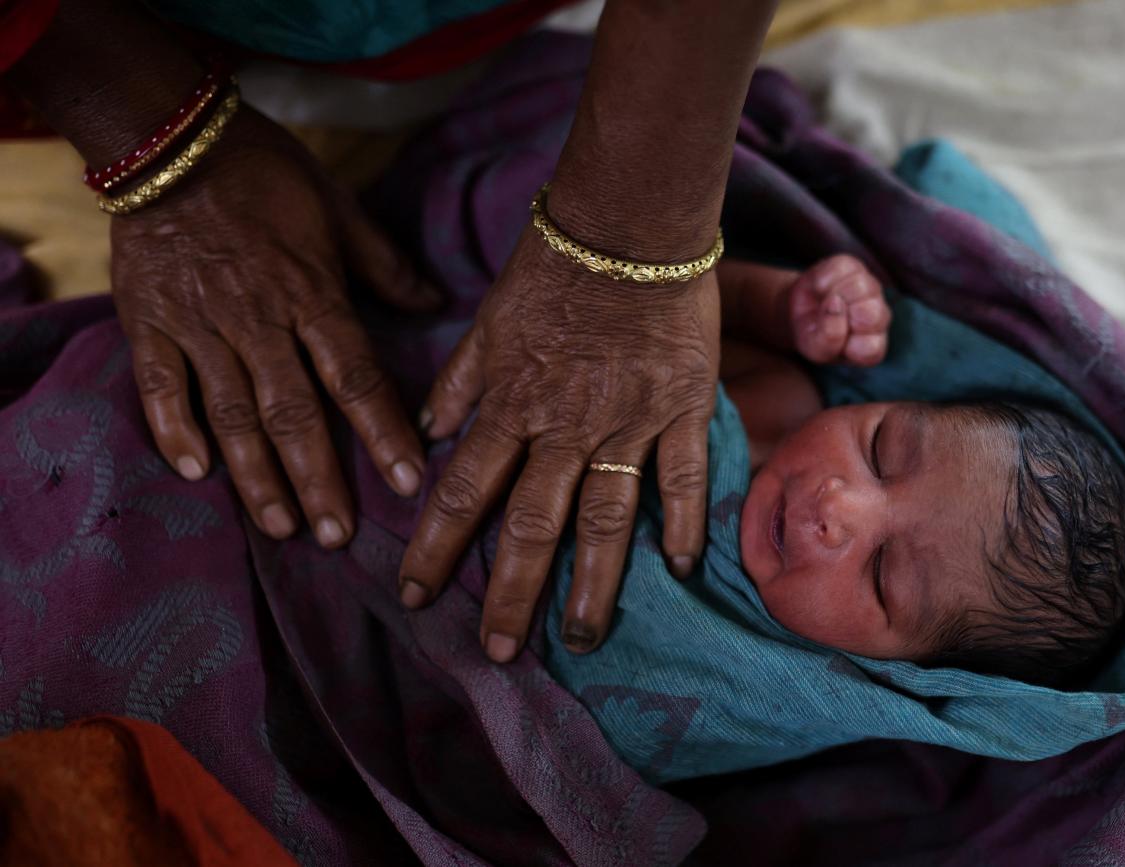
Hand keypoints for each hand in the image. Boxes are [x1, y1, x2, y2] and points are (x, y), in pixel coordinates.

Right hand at [111, 107, 440, 546]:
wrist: (170, 139)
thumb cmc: (264, 173)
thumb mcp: (338, 209)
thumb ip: (385, 265)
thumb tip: (435, 303)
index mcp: (311, 295)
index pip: (355, 376)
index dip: (383, 432)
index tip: (408, 482)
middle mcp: (260, 321)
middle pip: (295, 412)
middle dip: (319, 478)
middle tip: (338, 534)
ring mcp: (201, 326)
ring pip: (233, 412)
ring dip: (257, 474)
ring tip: (281, 525)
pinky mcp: (151, 324)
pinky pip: (162, 387)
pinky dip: (176, 430)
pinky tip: (196, 475)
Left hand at [398, 228, 719, 661]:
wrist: (630, 222)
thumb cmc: (553, 265)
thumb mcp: (488, 318)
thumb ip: (458, 380)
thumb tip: (425, 431)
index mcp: (511, 403)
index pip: (463, 491)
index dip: (437, 549)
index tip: (416, 597)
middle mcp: (564, 425)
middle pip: (532, 524)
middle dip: (510, 594)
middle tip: (496, 651)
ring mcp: (628, 421)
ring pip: (606, 518)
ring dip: (591, 584)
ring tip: (579, 637)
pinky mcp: (683, 408)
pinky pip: (684, 477)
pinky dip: (684, 522)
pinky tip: (681, 568)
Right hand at [790, 254, 890, 365]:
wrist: (797, 312)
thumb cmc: (812, 335)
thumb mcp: (814, 347)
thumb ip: (828, 338)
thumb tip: (835, 304)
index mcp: (873, 345)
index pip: (871, 346)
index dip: (847, 342)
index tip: (832, 340)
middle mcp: (879, 317)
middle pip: (872, 314)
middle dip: (843, 316)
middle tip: (827, 319)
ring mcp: (870, 289)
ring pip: (858, 287)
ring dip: (832, 295)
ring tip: (823, 303)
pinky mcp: (855, 267)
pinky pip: (841, 268)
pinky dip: (823, 278)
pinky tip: (820, 288)